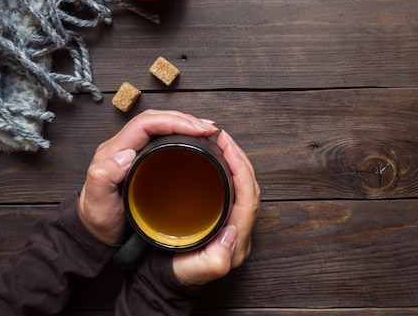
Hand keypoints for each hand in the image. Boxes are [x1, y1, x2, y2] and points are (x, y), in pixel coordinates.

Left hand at [78, 110, 217, 244]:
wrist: (99, 233)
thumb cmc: (99, 219)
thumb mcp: (98, 203)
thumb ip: (104, 177)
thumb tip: (126, 154)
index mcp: (114, 151)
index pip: (145, 123)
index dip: (172, 121)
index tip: (196, 129)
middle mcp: (124, 147)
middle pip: (155, 119)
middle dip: (184, 119)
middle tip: (207, 129)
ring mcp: (133, 152)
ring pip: (160, 126)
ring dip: (184, 124)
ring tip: (206, 130)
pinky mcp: (142, 159)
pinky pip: (162, 138)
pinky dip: (182, 135)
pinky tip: (195, 141)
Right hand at [173, 130, 259, 285]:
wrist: (167, 278)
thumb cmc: (179, 273)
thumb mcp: (195, 271)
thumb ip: (215, 259)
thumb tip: (231, 233)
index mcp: (237, 239)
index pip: (249, 198)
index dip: (242, 170)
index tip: (227, 148)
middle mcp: (239, 229)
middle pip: (250, 187)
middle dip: (241, 159)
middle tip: (224, 138)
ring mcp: (233, 221)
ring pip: (244, 186)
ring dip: (236, 161)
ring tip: (223, 142)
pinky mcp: (224, 216)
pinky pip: (233, 188)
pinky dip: (228, 169)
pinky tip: (217, 157)